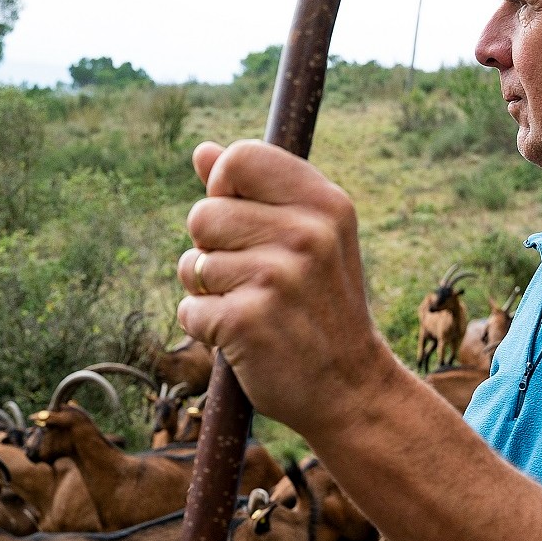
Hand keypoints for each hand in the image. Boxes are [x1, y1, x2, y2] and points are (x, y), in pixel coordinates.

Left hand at [176, 141, 407, 434]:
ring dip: (209, 292)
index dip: (223, 188)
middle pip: (203, 213)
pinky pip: (189, 309)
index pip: (239, 157)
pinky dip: (205, 328)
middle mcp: (307, 234)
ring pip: (192, 264)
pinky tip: (244, 338)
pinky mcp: (247, 320)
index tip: (241, 220)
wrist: (351, 390)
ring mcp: (278, 277)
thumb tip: (202, 150)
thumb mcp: (310, 239)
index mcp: (325, 203)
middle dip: (211, 249)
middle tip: (252, 279)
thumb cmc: (322, 309)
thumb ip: (255, 192)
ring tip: (254, 309)